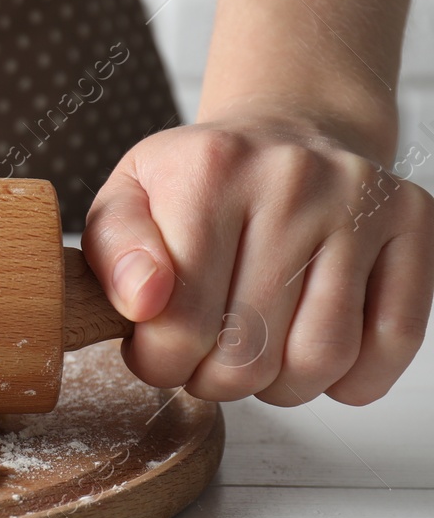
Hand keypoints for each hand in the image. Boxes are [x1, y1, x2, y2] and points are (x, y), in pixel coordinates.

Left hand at [82, 116, 433, 405]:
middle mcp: (293, 178)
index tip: (157, 352)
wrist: (284, 131)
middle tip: (205, 360)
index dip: (161, 362)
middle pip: (251, 352)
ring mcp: (361, 200)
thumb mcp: (128, 198)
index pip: (180, 321)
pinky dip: (352, 376)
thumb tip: (144, 303)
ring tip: (257, 356)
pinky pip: (392, 340)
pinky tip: (312, 353)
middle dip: (216, 380)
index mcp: (211, 170)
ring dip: (282, 386)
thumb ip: (114, 253)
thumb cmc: (199, 180)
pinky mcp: (414, 223)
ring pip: (323, 356)